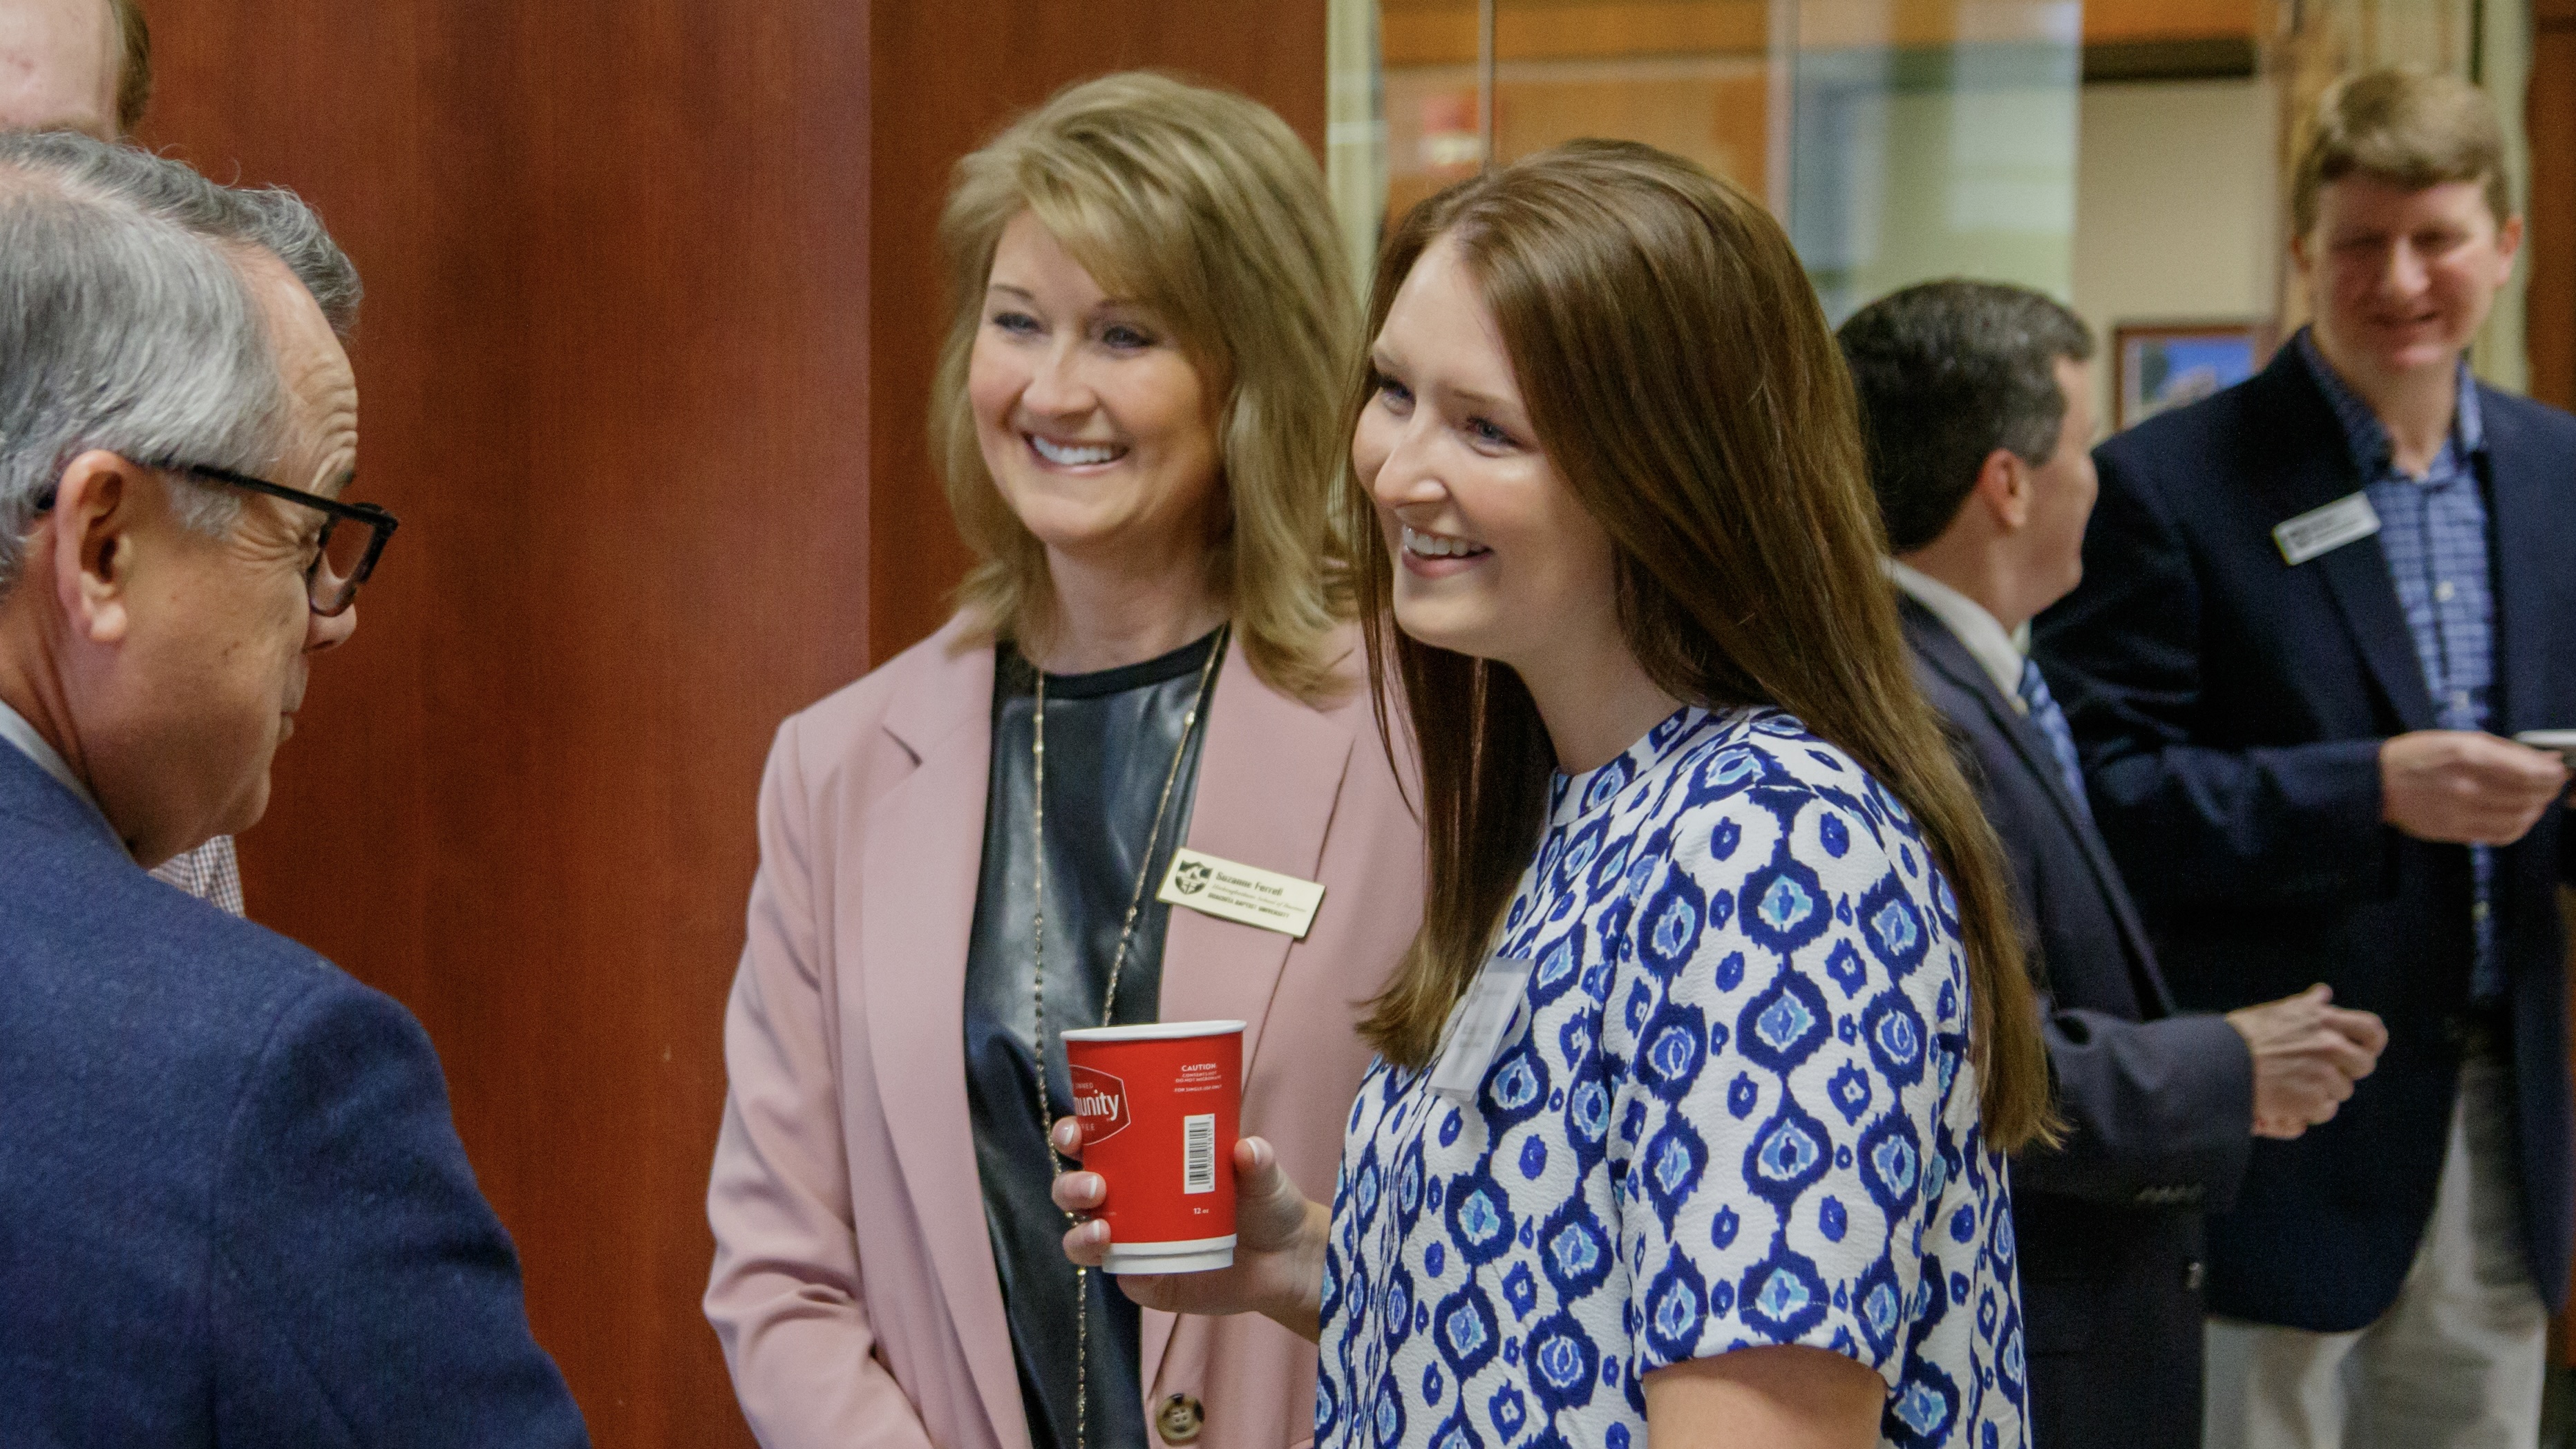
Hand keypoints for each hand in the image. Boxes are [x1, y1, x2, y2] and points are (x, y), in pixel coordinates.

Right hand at [1051, 1118, 1331, 1341]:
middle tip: (1095, 1185)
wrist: (1286, 1259)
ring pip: (1082, 1237)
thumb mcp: (1263, 1175)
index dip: (1071, 1134)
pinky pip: (1122, 1276)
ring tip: (1103, 1231)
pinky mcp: (1146, 1279)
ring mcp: (1133, 1242)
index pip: (1092, 1141)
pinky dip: (1120, 1271)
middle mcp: (1128, 1200)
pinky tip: (1132, 1269)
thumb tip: (1248, 1149)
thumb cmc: (1264, 1202)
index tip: (1074, 1133)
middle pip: (1074, 1190)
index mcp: (1142, 1160)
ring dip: (1080, 1234)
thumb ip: (1258, 1160)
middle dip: (1070, 1186)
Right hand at [2225, 984, 2386, 1138]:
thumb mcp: (2278, 1012)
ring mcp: (2323, 1073)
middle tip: (2324, 1073)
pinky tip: (2289, 1100)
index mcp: (2323, 1020)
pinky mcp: (2313, 1099)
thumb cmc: (2244, 1036)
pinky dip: (2310, 1109)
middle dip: (2347, 1070)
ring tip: (2295, 1085)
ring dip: (2325, 1091)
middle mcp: (2329, 1045)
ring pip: (2343, 1089)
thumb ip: (2308, 1005)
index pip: (2371, 1030)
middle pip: (2364, 1064)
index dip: (2372, 1043)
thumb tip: (2324, 992)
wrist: (2219, 1065)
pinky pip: (2326, 1109)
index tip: (2365, 1050)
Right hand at [2381, 731, 2569, 844]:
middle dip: (2549, 789)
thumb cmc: (2419, 755)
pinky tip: (2519, 817)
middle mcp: (2467, 786)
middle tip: (2551, 783)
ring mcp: (2461, 813)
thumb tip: (2549, 759)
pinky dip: (2520, 827)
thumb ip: (2507, 750)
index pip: (2531, 772)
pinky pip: (2502, 835)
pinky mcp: (2456, 833)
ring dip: (2536, 808)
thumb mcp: (2460, 739)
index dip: (2553, 773)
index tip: (2559, 769)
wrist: (2378, 784)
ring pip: (2521, 818)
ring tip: (2535, 799)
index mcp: (2469, 756)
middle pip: (2530, 796)